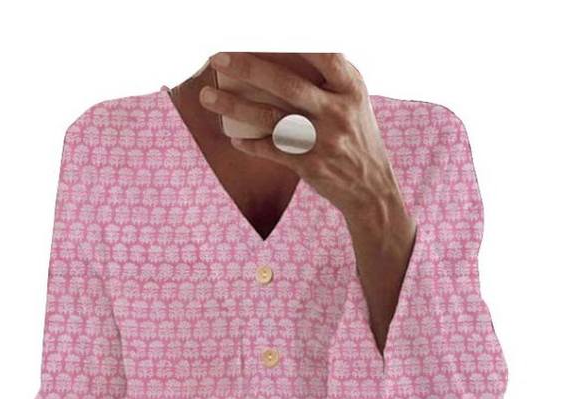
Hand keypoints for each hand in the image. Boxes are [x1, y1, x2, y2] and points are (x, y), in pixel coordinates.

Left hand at [202, 52, 408, 225]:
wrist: (371, 188)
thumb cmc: (357, 138)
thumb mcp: (355, 102)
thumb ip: (332, 79)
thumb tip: (294, 52)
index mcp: (351, 88)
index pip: (323, 54)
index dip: (294, 39)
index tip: (261, 29)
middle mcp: (338, 111)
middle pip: (287, 84)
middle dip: (249, 68)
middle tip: (219, 58)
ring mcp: (323, 140)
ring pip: (272, 118)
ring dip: (235, 105)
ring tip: (207, 96)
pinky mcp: (311, 165)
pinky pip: (273, 150)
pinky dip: (251, 144)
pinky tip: (235, 137)